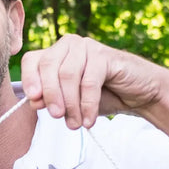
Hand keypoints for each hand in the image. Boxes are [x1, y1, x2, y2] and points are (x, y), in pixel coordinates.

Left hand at [20, 34, 163, 128]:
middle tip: (57, 117)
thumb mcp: (70, 102)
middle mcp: (69, 45)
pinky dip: (87, 105)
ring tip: (75, 124)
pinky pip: (89, 82)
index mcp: (55, 53)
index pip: (32, 60)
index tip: (33, 100)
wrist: (138, 94)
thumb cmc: (101, 96)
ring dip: (70, 104)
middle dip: (50, 95)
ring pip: (67, 75)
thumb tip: (34, 101)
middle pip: (48, 66)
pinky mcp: (105, 55)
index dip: (29, 79)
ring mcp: (87, 47)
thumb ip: (51, 100)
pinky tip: (89, 120)